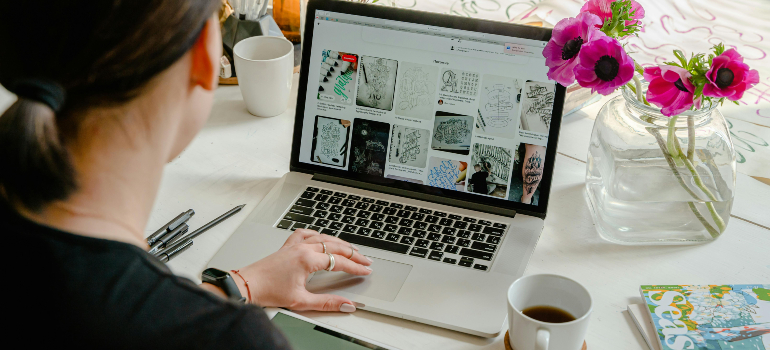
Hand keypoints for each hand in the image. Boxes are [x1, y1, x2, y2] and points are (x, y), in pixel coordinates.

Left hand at [235, 229, 371, 311]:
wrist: (247, 285)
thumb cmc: (269, 291)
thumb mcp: (301, 301)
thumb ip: (327, 302)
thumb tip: (346, 304)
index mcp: (307, 260)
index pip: (339, 261)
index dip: (355, 267)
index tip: (366, 270)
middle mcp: (302, 248)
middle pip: (335, 246)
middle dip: (353, 253)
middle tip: (366, 260)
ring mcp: (294, 245)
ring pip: (323, 237)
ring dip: (340, 243)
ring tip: (351, 249)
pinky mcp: (287, 247)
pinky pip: (306, 234)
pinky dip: (317, 234)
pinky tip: (321, 237)